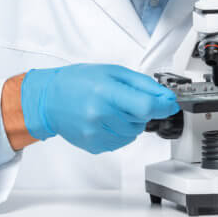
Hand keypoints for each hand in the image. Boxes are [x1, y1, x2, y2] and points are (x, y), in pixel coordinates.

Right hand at [20, 64, 178, 153]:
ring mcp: (96, 133)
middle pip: (142, 119)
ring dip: (130, 121)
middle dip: (140, 109)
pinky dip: (119, 131)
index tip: (169, 103)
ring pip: (134, 132)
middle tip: (121, 98)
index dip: (163, 106)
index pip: (147, 106)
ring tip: (110, 109)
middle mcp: (100, 115)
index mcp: (105, 92)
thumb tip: (166, 97)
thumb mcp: (111, 71)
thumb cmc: (76, 82)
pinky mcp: (95, 146)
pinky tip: (104, 120)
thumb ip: (142, 84)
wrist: (48, 100)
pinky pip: (122, 142)